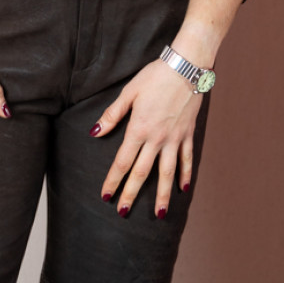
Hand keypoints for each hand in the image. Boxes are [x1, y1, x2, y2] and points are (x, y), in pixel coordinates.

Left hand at [90, 60, 201, 217]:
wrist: (186, 67)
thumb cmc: (155, 76)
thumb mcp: (129, 92)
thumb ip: (112, 115)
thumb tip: (95, 132)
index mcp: (139, 129)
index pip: (122, 161)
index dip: (113, 180)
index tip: (106, 196)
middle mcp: (157, 139)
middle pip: (141, 172)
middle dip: (131, 194)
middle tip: (123, 213)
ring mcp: (175, 139)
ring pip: (167, 173)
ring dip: (162, 195)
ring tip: (159, 214)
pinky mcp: (188, 134)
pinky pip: (187, 160)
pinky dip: (185, 175)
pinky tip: (183, 189)